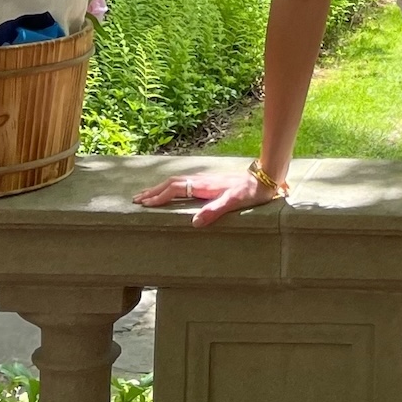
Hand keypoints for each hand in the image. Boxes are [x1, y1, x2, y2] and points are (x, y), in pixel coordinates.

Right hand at [134, 167, 283, 226]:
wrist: (265, 179)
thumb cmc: (251, 192)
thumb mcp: (234, 203)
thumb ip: (215, 211)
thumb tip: (193, 222)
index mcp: (204, 185)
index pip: (175, 188)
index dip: (159, 196)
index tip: (144, 204)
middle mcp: (202, 181)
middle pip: (171, 183)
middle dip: (153, 191)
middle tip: (136, 200)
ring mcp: (205, 181)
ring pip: (177, 182)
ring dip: (160, 188)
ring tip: (146, 196)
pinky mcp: (209, 183)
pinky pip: (184, 184)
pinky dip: (171, 188)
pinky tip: (170, 193)